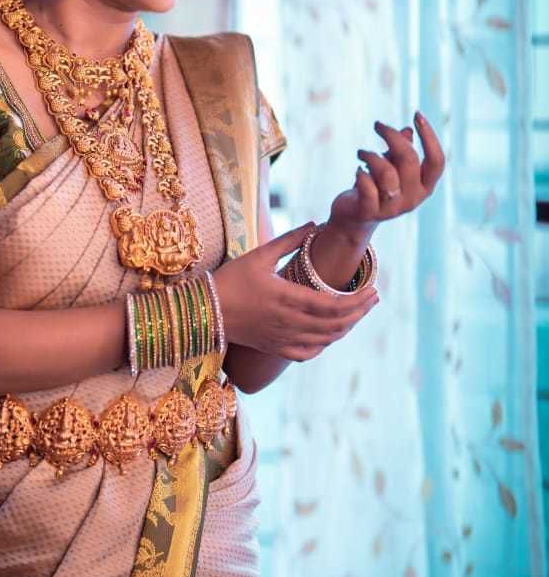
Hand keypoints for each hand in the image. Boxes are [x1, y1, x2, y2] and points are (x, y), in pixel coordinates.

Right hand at [213, 222, 379, 361]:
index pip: (333, 304)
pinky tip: (331, 334)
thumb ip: (289, 240)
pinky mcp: (274, 347)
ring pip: (325, 339)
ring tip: (359, 313)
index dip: (357, 299)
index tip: (372, 288)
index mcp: (287, 297)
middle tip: (374, 298)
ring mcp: (282, 338)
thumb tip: (314, 224)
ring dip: (347, 327)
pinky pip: (307, 353)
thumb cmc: (229, 279)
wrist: (203, 310)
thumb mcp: (259, 255)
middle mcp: (288, 322)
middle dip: (360, 312)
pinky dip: (325, 344)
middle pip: (336, 324)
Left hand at [327, 111, 444, 234]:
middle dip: (392, 136)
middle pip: (409, 160)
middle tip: (377, 125)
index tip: (417, 114)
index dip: (429, 137)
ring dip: (371, 155)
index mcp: (425, 187)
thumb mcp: (392, 167)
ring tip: (361, 152)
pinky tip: (357, 170)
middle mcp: (413, 199)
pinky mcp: (370, 212)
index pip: (437, 161)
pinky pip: (367, 187)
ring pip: (386, 172)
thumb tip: (407, 131)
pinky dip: (361, 174)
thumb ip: (401, 152)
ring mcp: (392, 208)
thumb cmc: (377, 187)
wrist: (354, 219)